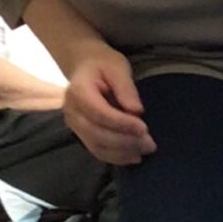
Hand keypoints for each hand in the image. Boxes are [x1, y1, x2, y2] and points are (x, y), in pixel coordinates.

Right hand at [64, 47, 155, 164]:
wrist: (84, 67)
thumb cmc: (102, 64)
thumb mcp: (117, 67)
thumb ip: (126, 88)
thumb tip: (137, 111)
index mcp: (78, 90)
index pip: (99, 113)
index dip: (121, 123)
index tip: (144, 128)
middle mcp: (72, 111)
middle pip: (96, 133)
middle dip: (125, 141)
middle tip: (150, 144)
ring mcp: (74, 125)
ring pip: (96, 146)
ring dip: (122, 152)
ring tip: (145, 150)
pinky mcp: (81, 134)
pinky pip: (96, 150)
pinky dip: (116, 157)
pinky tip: (134, 156)